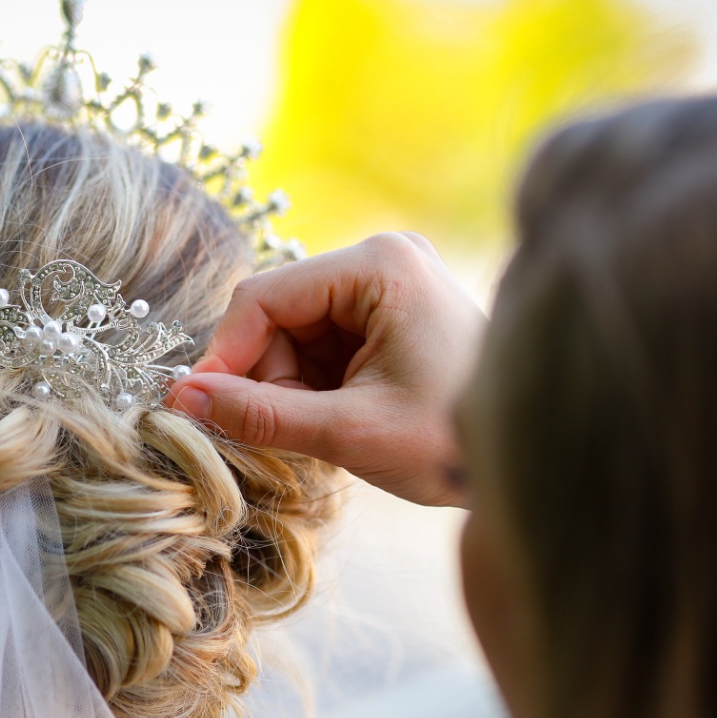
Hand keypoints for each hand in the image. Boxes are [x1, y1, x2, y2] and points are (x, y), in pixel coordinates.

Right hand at [168, 233, 483, 505]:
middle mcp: (382, 259)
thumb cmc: (453, 443)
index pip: (263, 298)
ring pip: (295, 334)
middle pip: (278, 315)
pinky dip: (314, 386)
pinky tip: (340, 419)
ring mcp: (389, 285)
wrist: (534, 458)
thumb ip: (262, 414)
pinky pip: (323, 345)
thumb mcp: (350, 431)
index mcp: (379, 266)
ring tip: (326, 432)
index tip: (195, 409)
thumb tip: (182, 400)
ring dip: (289, 386)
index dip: (224, 355)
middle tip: (278, 435)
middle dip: (265, 376)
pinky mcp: (392, 315)